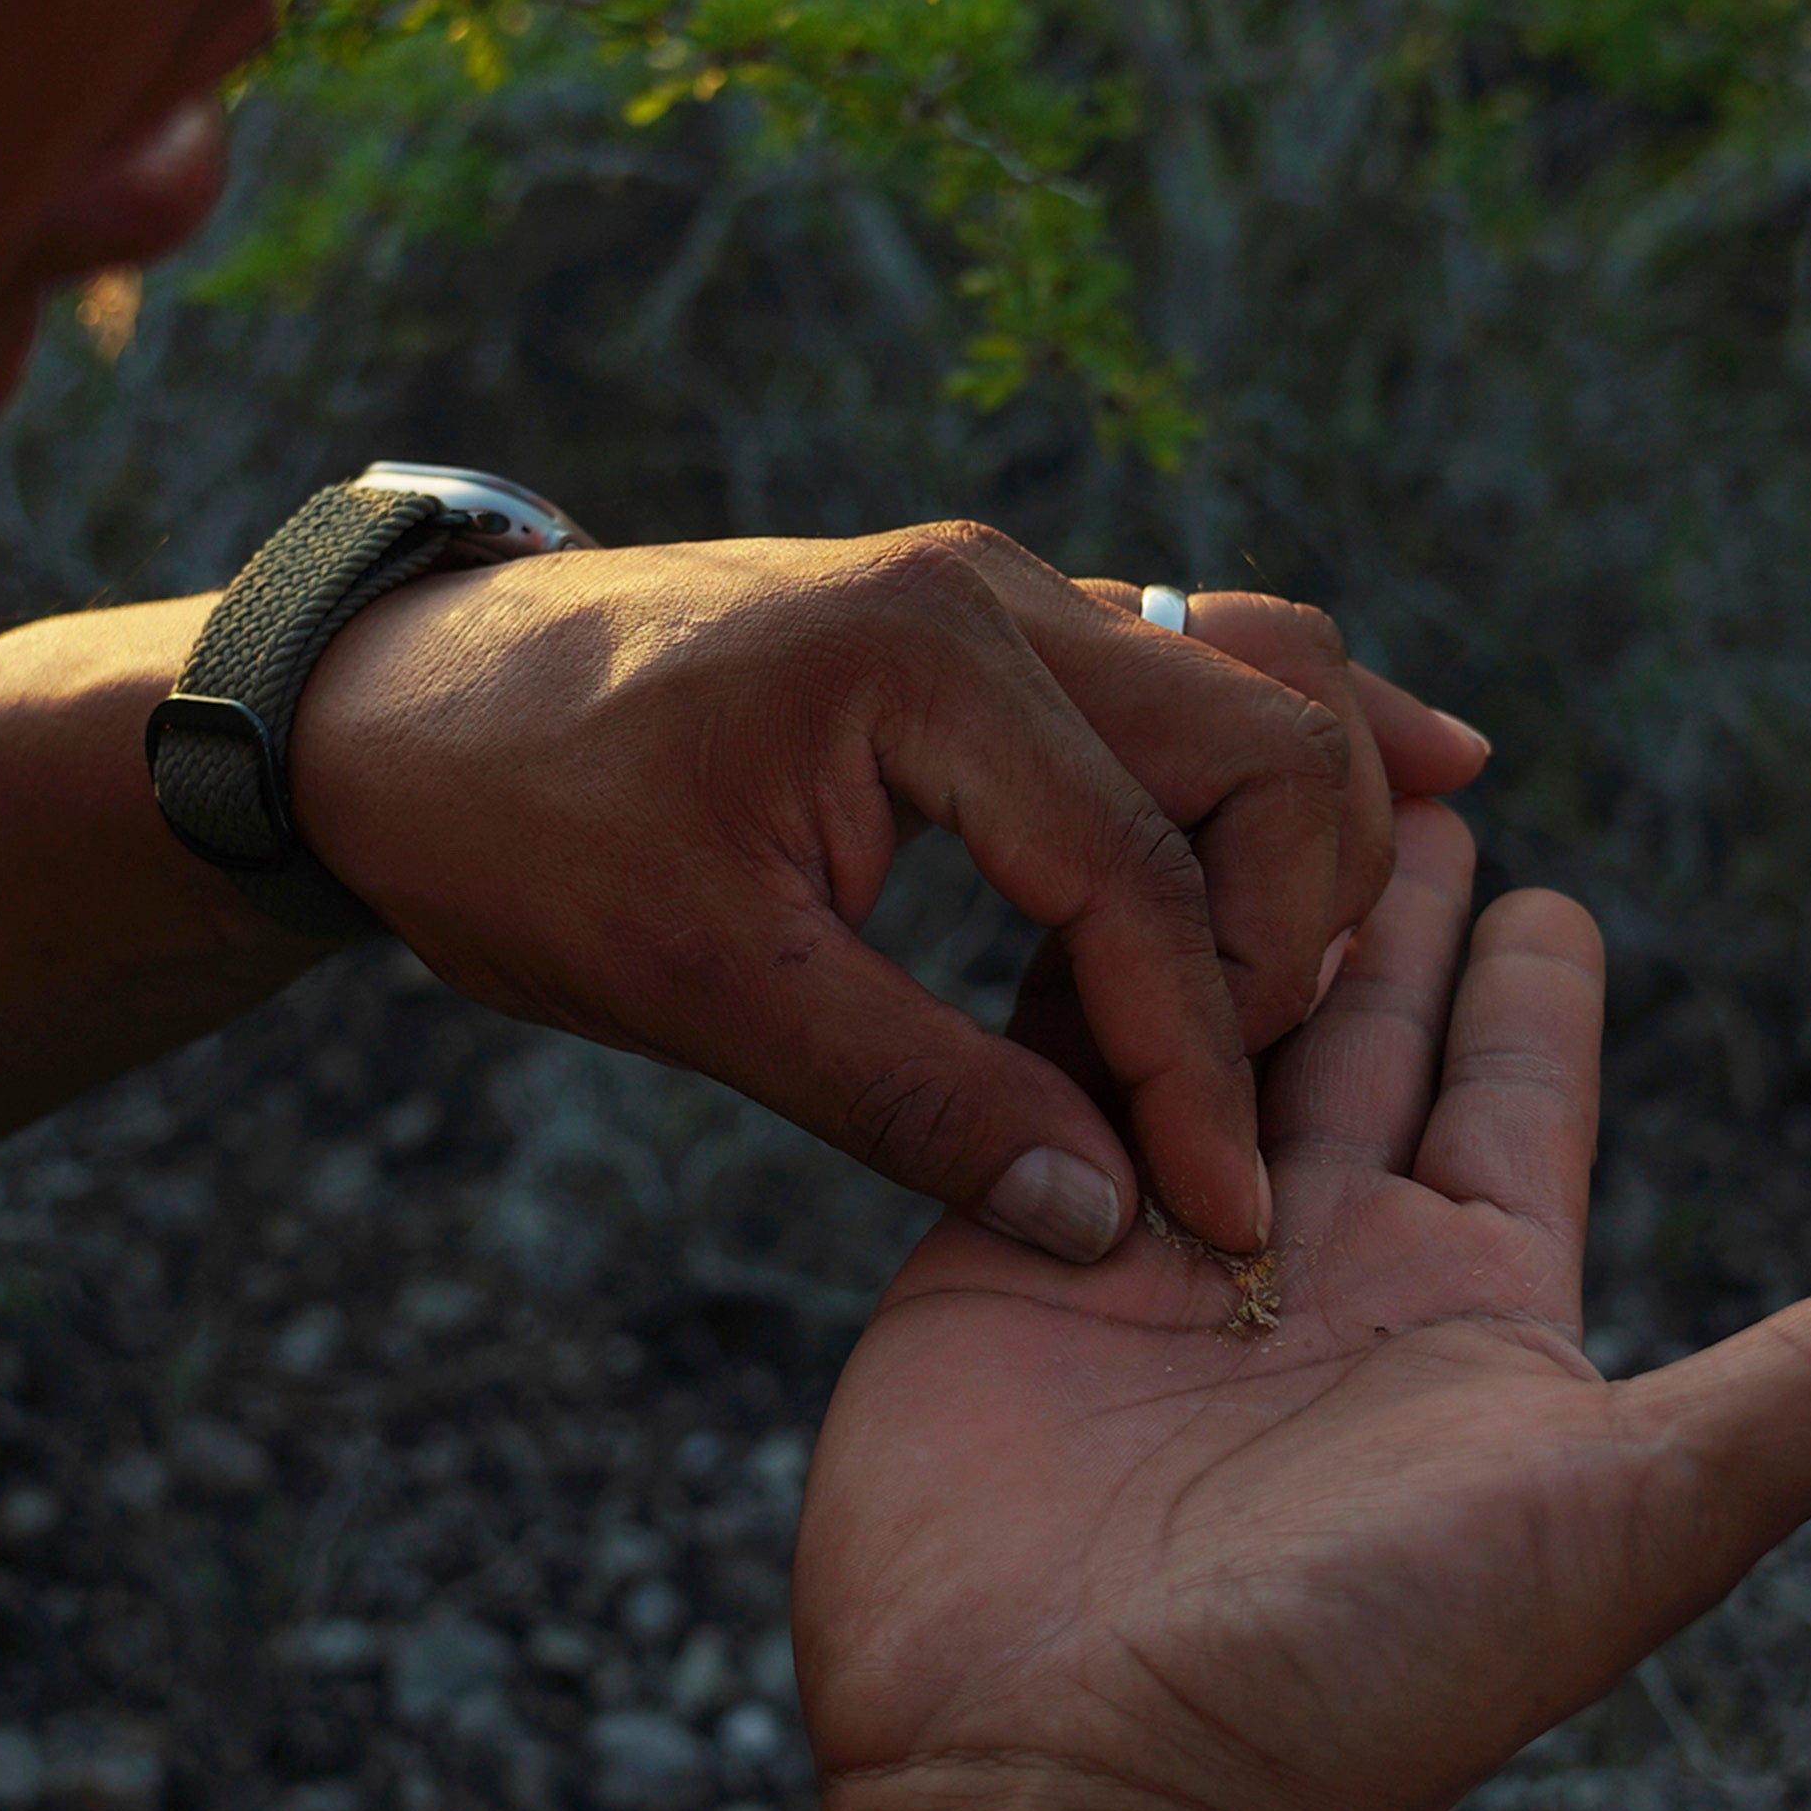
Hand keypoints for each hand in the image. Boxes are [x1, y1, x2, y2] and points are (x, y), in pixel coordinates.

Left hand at [292, 522, 1483, 1256]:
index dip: (1199, 1068)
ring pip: (1259, 673)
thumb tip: (1102, 1217)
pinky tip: (1410, 781)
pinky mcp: (991, 625)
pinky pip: (1200, 658)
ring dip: (1320, 824)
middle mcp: (997, 594)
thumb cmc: (521, 829)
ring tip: (1356, 970)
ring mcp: (1002, 592)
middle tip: (1256, 1104)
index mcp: (927, 666)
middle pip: (1266, 745)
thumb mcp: (698, 988)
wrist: (399, 702)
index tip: (1224, 1216)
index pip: (1143, 882)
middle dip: (1294, 936)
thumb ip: (911, 1097)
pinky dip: (1291, 740)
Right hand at [786, 800, 1810, 1810]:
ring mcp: (1151, 1252)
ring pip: (1202, 1020)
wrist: (1087, 1790)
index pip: (1513, 1090)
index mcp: (1474, 1305)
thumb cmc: (1377, 1673)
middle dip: (1371, 900)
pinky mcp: (1005, 1248)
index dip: (1532, 979)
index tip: (1544, 873)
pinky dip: (1067, 965)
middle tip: (1380, 758)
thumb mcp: (1644, 1508)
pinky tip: (1073, 863)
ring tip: (1227, 769)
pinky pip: (1044, 1066)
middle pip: (1354, 1029)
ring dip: (1220, 904)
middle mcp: (1317, 1267)